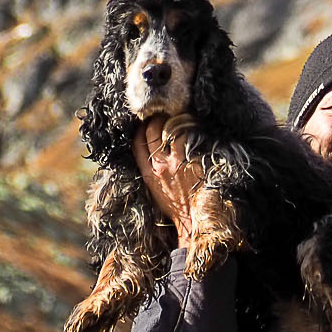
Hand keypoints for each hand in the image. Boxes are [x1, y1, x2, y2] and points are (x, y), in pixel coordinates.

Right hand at [134, 117, 202, 248]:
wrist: (193, 218)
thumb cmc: (175, 205)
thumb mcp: (154, 190)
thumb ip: (150, 171)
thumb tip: (149, 152)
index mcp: (148, 174)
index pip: (137, 144)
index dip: (140, 129)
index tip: (146, 123)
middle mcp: (160, 165)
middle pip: (153, 131)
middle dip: (157, 118)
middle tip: (165, 114)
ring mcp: (177, 161)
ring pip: (171, 128)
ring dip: (175, 119)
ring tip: (181, 116)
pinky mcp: (193, 159)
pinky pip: (189, 135)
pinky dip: (191, 126)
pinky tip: (194, 124)